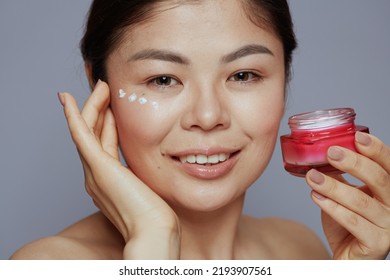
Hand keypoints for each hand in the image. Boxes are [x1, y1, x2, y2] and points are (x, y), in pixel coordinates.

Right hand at [58, 80, 179, 258]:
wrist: (153, 233)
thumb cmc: (156, 217)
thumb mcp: (149, 189)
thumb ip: (144, 175)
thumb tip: (156, 163)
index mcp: (107, 180)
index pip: (103, 144)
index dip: (105, 123)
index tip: (112, 108)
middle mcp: (95, 175)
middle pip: (93, 134)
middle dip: (98, 109)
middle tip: (105, 89)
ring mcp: (94, 172)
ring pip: (86, 130)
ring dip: (91, 105)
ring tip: (100, 86)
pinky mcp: (98, 167)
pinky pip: (81, 134)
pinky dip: (73, 115)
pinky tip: (67, 98)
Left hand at [306, 132, 389, 258]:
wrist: (348, 256)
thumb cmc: (348, 223)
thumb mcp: (345, 194)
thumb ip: (340, 175)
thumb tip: (322, 151)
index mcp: (389, 190)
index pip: (389, 165)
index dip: (377, 149)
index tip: (357, 136)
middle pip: (380, 179)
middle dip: (354, 163)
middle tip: (330, 153)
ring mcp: (389, 226)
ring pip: (362, 201)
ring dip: (334, 186)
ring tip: (312, 177)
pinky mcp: (377, 243)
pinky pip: (354, 222)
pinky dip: (333, 208)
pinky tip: (315, 197)